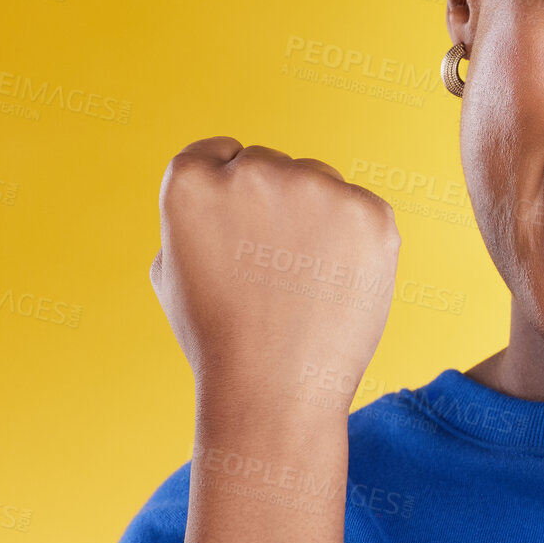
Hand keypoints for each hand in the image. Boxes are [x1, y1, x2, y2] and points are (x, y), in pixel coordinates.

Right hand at [149, 137, 400, 409]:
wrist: (275, 389)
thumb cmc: (219, 338)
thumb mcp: (173, 270)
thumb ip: (195, 215)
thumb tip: (223, 186)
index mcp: (193, 179)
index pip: (219, 153)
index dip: (231, 193)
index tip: (240, 231)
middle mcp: (254, 171)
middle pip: (273, 165)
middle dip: (275, 204)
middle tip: (274, 270)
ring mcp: (316, 188)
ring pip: (321, 182)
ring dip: (318, 216)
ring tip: (305, 282)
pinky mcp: (370, 212)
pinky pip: (363, 209)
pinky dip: (358, 240)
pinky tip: (339, 282)